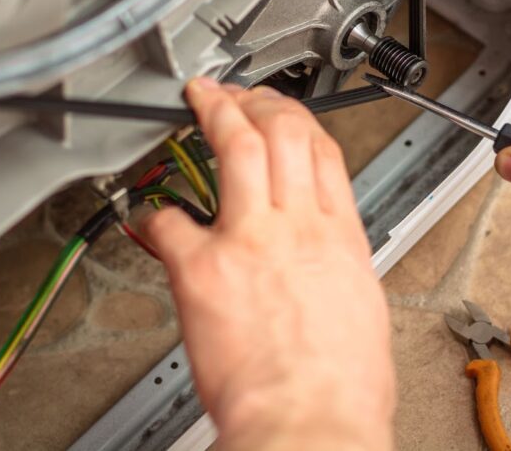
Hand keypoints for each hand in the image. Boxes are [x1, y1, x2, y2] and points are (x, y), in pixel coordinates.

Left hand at [143, 77, 393, 450]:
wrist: (311, 426)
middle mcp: (297, 227)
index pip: (321, 151)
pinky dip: (156, 212)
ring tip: (201, 99)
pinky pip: (171, 223)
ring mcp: (250, 240)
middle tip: (234, 93)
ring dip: (215, 114)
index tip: (278, 109)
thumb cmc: (341, 388)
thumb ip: (334, 266)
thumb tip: (320, 257)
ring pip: (236, 148)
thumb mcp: (361, 308)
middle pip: (280, 133)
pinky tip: (149, 209)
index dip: (296, 117)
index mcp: (339, 238)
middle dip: (254, 101)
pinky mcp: (204, 269)